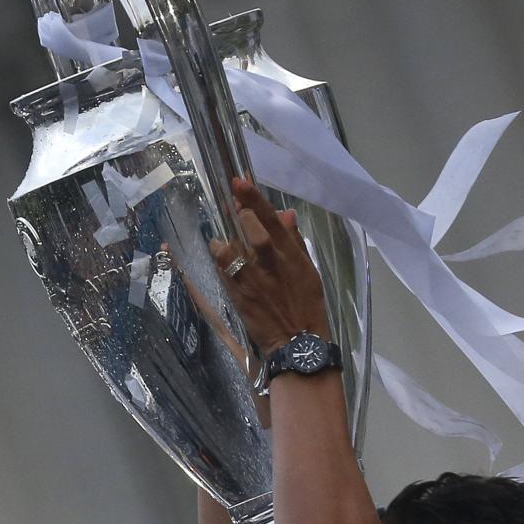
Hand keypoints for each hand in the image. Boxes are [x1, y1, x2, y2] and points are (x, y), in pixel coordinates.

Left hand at [210, 179, 331, 355]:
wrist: (298, 342)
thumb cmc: (306, 305)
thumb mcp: (307, 270)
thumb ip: (294, 241)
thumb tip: (285, 213)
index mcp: (293, 255)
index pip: (273, 220)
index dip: (254, 198)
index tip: (239, 181)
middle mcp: (275, 264)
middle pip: (256, 231)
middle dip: (242, 215)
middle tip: (231, 204)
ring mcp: (257, 280)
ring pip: (235, 250)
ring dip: (225, 239)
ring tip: (220, 237)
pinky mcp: (241, 296)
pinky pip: (224, 272)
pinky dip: (218, 260)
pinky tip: (215, 253)